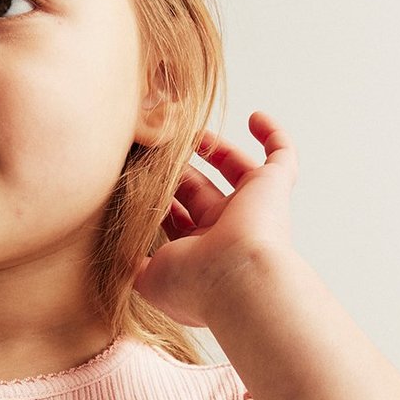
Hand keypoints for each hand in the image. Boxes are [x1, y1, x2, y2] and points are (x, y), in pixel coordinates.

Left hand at [132, 110, 298, 327]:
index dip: (161, 199)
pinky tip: (255, 117)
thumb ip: (130, 262)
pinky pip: (282, 154)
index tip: (138, 177)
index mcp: (199, 252)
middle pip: (201, 190)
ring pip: (235, 169)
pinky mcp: (274, 186)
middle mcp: (226, 229)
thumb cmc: (193, 283)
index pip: (178, 219)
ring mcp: (252, 208)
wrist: (238, 281)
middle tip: (156, 149)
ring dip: (215, 149)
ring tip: (190, 131)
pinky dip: (272, 134)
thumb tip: (118, 250)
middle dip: (180, 170)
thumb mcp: (147, 278)